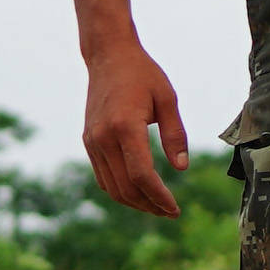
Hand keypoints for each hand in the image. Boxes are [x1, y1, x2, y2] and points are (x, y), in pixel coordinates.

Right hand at [84, 37, 186, 217]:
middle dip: (149, 205)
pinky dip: (120, 190)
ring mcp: (92, 141)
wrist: (108, 57)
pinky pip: (102, 176)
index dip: (158, 196)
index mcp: (125, 126)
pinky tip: (139, 193)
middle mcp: (103, 137)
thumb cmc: (143, 74)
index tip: (174, 208)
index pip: (141, 174)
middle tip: (171, 213)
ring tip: (158, 208)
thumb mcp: (168, 99)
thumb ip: (175, 135)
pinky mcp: (88, 141)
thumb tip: (181, 168)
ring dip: (134, 202)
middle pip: (125, 186)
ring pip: (111, 186)